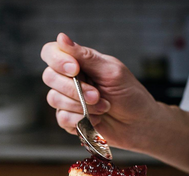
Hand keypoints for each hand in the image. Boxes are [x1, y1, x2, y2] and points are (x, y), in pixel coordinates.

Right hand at [41, 33, 158, 150]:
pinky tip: (96, 120)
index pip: (51, 53)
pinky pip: (62, 118)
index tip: (75, 69)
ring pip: (54, 99)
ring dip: (81, 106)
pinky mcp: (70, 120)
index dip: (57, 60)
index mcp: (78, 63)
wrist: (138, 124)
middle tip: (97, 95)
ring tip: (103, 108)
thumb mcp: (111, 71)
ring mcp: (67, 101)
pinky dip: (80, 120)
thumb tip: (61, 37)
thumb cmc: (129, 95)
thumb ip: (86, 57)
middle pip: (49, 77)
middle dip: (74, 89)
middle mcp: (69, 80)